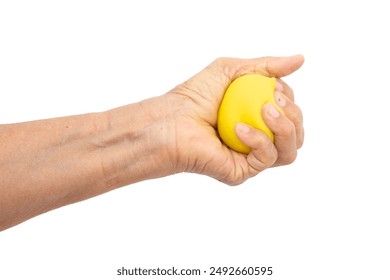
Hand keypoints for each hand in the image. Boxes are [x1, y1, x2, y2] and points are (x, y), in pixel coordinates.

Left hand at [166, 55, 303, 184]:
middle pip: (296, 134)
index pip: (291, 114)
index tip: (274, 87)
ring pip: (289, 151)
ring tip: (266, 110)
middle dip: (294, 115)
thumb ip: (266, 66)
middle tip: (273, 99)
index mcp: (258, 119)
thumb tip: (301, 59)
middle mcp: (258, 139)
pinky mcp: (242, 171)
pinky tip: (239, 128)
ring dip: (286, 128)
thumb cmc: (195, 96)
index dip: (290, 100)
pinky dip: (259, 140)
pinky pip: (266, 159)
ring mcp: (250, 158)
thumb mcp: (231, 71)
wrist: (171, 121)